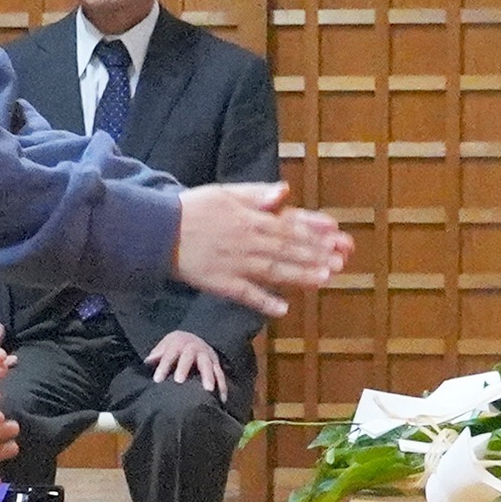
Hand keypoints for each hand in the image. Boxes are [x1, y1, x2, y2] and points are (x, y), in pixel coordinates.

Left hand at [145, 330, 227, 400]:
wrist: (194, 338)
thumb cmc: (175, 347)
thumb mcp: (165, 346)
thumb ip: (157, 354)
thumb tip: (147, 362)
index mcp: (179, 342)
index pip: (169, 353)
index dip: (163, 366)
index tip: (157, 380)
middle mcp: (194, 347)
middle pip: (189, 356)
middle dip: (184, 367)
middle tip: (179, 381)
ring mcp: (207, 355)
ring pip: (208, 364)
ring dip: (209, 377)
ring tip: (208, 390)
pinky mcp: (216, 364)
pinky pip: (221, 374)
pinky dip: (222, 386)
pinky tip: (222, 399)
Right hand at [173, 183, 354, 316]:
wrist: (157, 231)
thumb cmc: (193, 209)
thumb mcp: (226, 193)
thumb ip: (256, 194)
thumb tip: (284, 192)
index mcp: (249, 218)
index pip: (288, 223)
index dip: (314, 228)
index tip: (337, 232)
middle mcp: (247, 241)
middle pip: (287, 248)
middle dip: (317, 253)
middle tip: (342, 260)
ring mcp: (235, 264)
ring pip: (273, 271)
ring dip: (300, 275)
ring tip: (325, 279)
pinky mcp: (220, 284)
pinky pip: (245, 294)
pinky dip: (264, 302)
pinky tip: (283, 309)